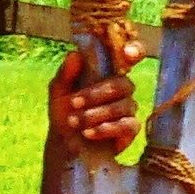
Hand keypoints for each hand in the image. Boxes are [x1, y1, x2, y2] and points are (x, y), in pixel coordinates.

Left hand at [42, 40, 141, 165]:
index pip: (130, 55)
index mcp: (107, 72)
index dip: (135, 50)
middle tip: (73, 103)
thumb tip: (75, 54)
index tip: (128, 53)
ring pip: (124, 105)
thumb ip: (65, 73)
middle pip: (123, 84)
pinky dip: (106, 128)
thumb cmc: (64, 111)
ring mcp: (128, 108)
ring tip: (75, 122)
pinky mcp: (131, 128)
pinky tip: (88, 132)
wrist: (63, 143)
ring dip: (96, 114)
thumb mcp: (58, 92)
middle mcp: (122, 88)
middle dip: (96, 94)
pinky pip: (128, 125)